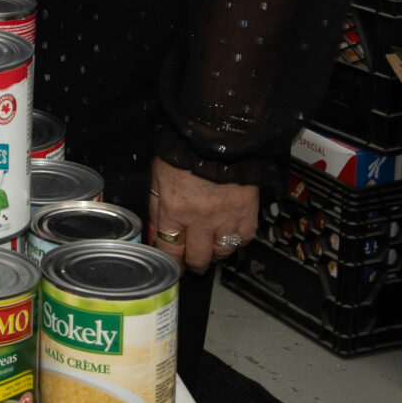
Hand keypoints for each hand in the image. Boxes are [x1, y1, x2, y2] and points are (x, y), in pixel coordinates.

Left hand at [147, 158, 257, 275]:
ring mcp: (225, 218)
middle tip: (191, 264)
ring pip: (221, 252)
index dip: (169, 262)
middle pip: (197, 257)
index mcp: (173, 210)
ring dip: (214, 254)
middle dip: (192, 264)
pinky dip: (237, 241)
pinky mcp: (247, 213)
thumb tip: (154, 230)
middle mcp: (199, 220)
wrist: (216, 135)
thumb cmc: (183, 150)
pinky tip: (230, 236)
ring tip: (210, 251)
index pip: (168, 249)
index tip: (171, 267)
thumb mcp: (157, 176)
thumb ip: (155, 206)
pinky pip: (243, 239)